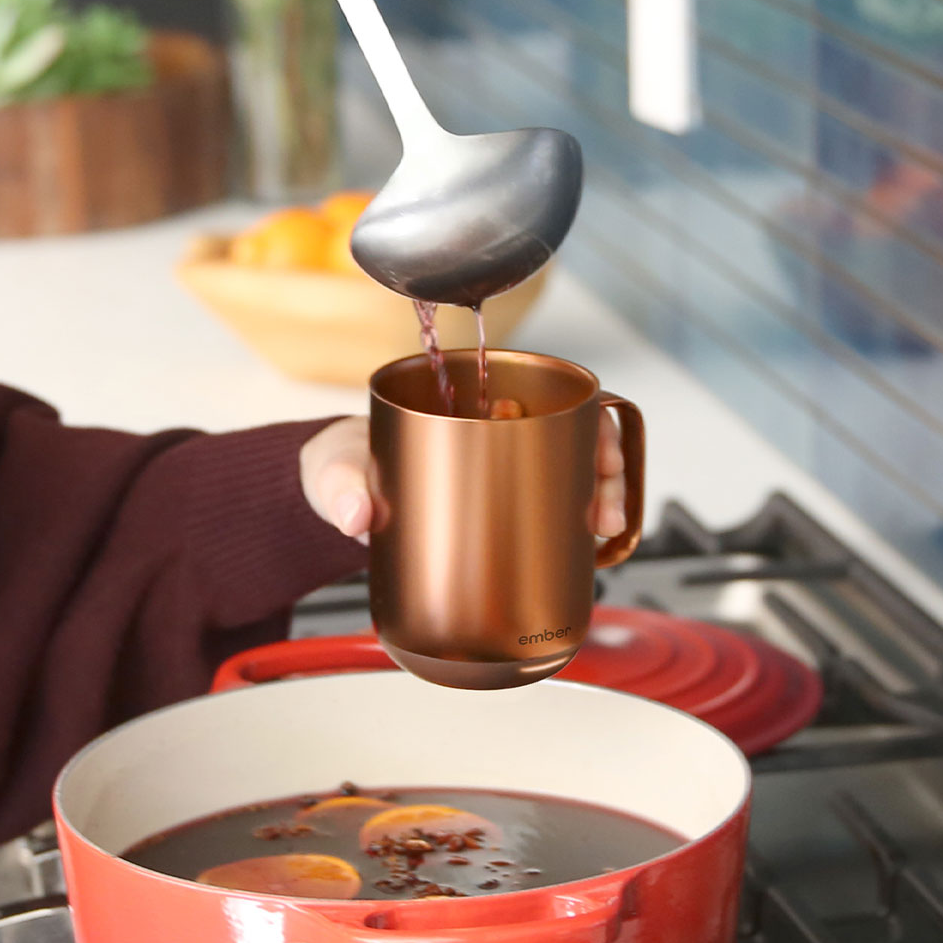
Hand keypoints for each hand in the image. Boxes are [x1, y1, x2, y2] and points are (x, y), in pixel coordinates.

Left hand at [300, 411, 627, 540]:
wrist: (336, 490)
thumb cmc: (343, 461)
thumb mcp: (339, 468)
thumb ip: (342, 488)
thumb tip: (358, 514)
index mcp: (463, 403)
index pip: (546, 395)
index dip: (588, 421)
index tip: (603, 454)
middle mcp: (489, 432)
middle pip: (571, 438)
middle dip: (606, 470)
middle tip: (605, 511)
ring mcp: (495, 470)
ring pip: (566, 475)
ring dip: (598, 499)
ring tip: (603, 533)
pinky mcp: (492, 506)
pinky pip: (545, 507)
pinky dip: (573, 525)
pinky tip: (587, 547)